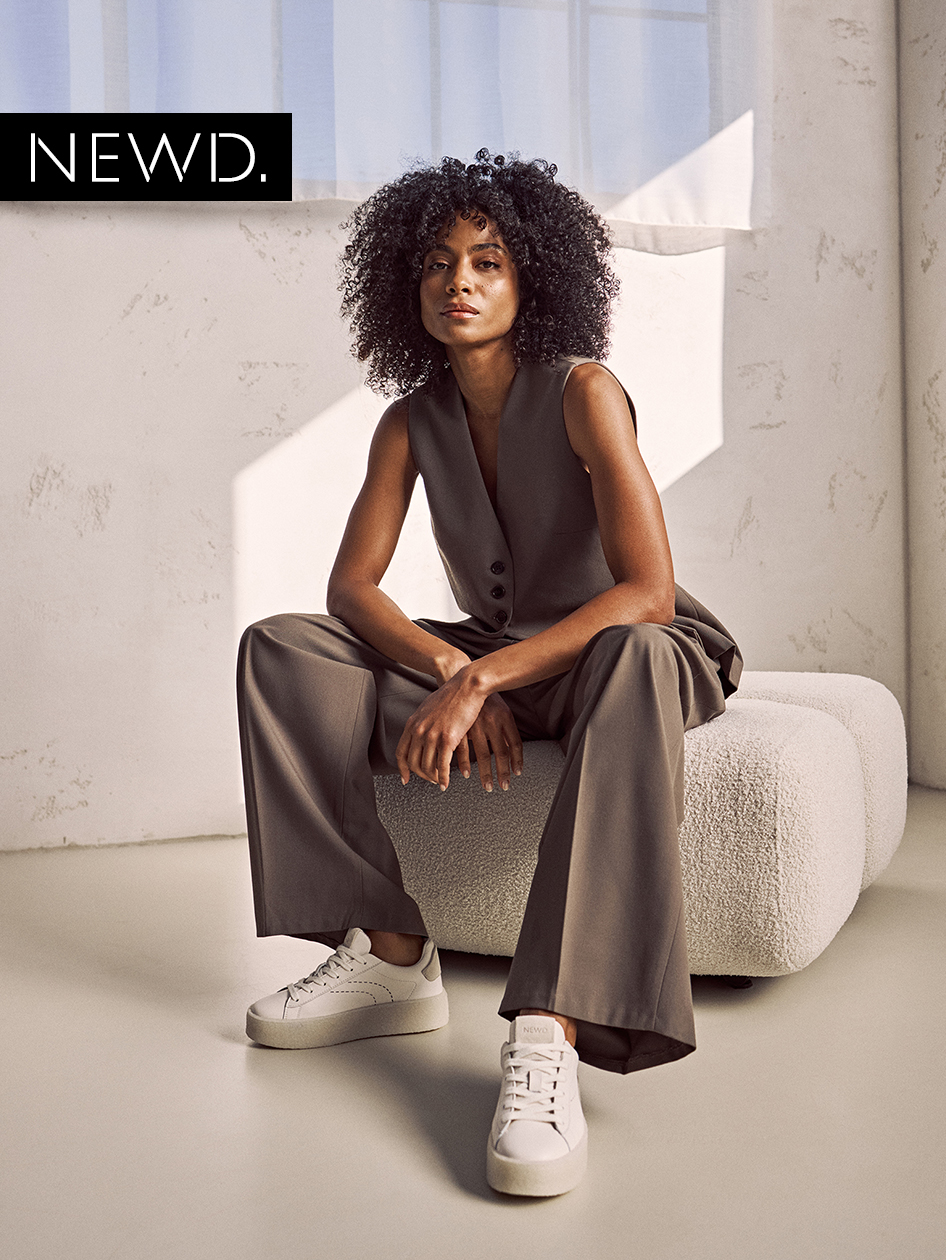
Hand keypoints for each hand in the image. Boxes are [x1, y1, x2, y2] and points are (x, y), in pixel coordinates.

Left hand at [396, 674, 522, 791]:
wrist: (466, 685)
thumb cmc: (452, 694)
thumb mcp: (428, 707)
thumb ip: (422, 721)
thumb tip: (421, 731)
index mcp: (413, 723)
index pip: (401, 753)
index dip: (403, 769)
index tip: (406, 778)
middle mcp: (419, 730)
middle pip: (413, 763)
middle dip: (421, 776)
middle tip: (429, 780)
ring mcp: (432, 735)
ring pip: (427, 767)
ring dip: (433, 778)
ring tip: (440, 781)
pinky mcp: (448, 739)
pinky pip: (442, 766)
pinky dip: (444, 778)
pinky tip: (447, 782)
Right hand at [454, 694, 522, 792]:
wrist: (462, 679)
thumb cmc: (484, 698)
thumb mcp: (501, 710)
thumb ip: (506, 731)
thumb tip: (513, 751)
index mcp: (505, 716)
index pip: (516, 744)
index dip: (517, 761)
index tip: (516, 774)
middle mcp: (492, 721)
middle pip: (501, 753)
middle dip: (503, 773)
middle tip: (503, 787)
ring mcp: (475, 724)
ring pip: (484, 754)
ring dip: (485, 773)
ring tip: (488, 785)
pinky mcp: (459, 726)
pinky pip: (464, 749)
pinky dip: (465, 763)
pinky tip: (466, 773)